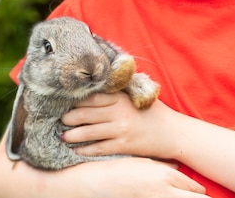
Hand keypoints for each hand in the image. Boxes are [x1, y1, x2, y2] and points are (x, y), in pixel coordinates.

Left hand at [61, 92, 178, 158]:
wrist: (173, 132)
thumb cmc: (154, 112)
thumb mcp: (137, 96)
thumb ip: (119, 91)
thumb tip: (97, 86)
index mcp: (121, 97)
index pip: (91, 97)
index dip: (76, 100)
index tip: (66, 102)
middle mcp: (119, 112)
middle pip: (85, 114)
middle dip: (69, 118)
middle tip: (61, 119)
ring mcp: (120, 130)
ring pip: (88, 133)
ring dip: (72, 135)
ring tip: (64, 135)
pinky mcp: (123, 146)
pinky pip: (98, 149)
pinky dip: (85, 150)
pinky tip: (77, 149)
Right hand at [75, 158, 207, 197]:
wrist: (94, 183)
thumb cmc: (118, 170)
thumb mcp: (143, 163)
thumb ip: (163, 167)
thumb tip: (178, 169)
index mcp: (166, 176)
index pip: (196, 189)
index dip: (201, 193)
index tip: (204, 194)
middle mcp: (165, 190)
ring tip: (191, 197)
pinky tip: (169, 197)